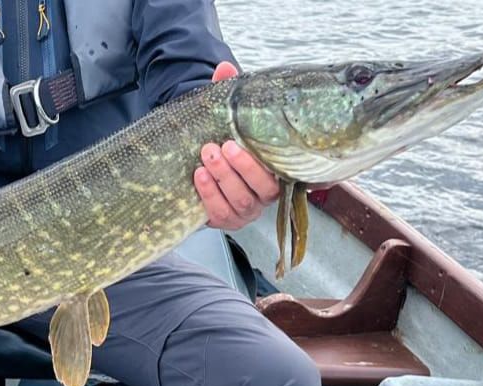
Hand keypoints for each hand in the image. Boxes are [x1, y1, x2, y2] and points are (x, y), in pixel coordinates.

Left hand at [193, 62, 280, 230]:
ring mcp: (244, 211)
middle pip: (263, 190)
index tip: (243, 143)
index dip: (271, 162)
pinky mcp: (224, 220)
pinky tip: (199, 176)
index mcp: (276, 170)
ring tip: (206, 157)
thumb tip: (224, 67)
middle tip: (222, 146)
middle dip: (242, 168)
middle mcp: (264, 195)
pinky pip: (220, 214)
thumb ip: (228, 95)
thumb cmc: (221, 140)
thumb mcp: (226, 118)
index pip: (285, 172)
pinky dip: (209, 195)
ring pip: (241, 203)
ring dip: (223, 179)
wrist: (197, 162)